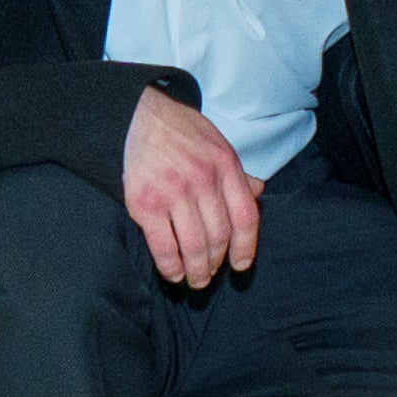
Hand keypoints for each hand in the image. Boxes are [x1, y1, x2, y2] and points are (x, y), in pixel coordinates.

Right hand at [117, 86, 261, 288]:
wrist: (139, 116)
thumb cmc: (181, 132)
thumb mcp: (217, 144)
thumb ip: (236, 173)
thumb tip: (257, 193)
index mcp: (225, 165)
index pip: (245, 217)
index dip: (246, 247)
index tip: (241, 265)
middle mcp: (203, 180)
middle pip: (220, 236)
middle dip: (217, 263)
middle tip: (211, 273)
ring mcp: (174, 193)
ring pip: (194, 246)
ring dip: (197, 271)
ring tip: (195, 279)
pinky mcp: (145, 204)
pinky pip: (164, 247)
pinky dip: (171, 267)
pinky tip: (173, 273)